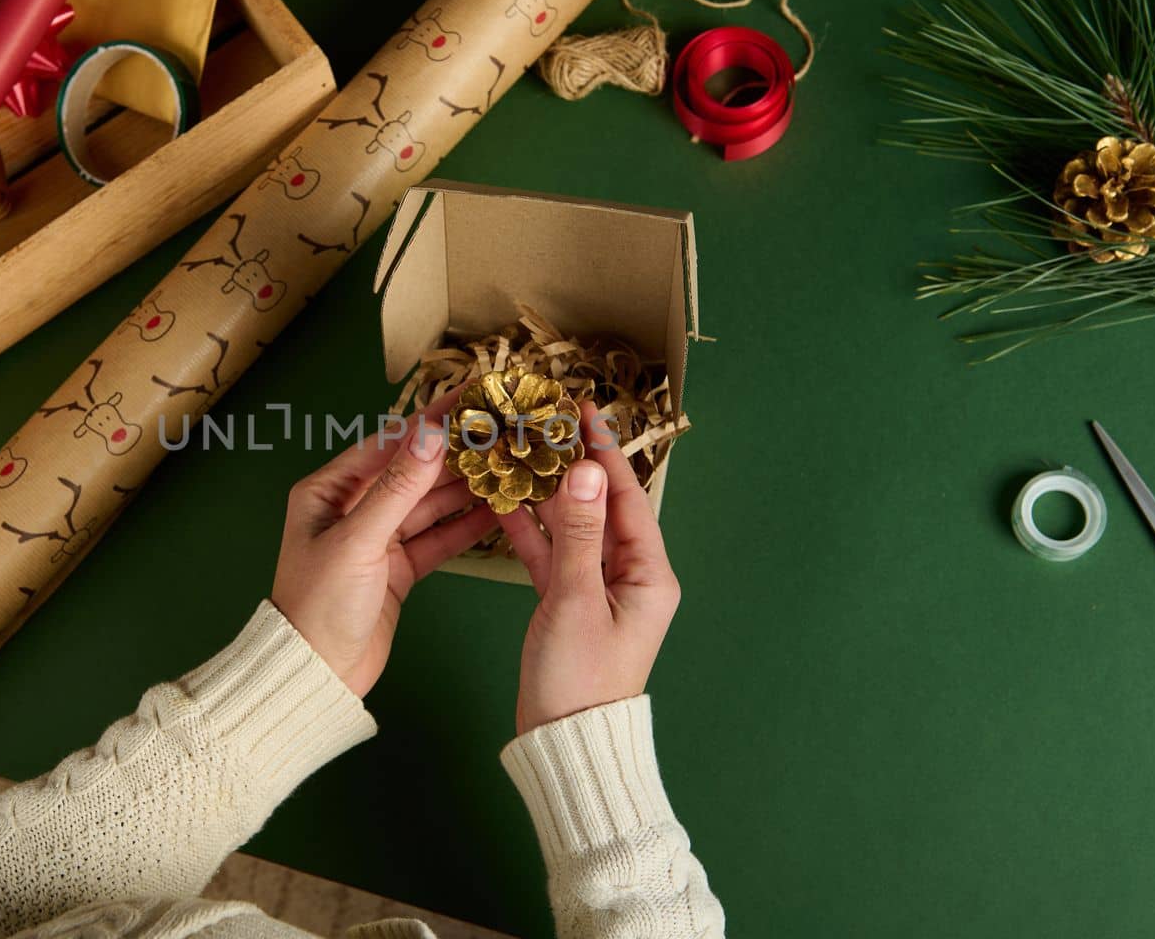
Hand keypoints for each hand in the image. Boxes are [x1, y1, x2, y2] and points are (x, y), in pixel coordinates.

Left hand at [271, 394, 496, 696]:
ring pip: (430, 504)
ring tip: (510, 463)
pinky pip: (437, 538)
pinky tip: (498, 511)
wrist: (317, 676)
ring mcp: (377, 539)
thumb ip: (397, 488)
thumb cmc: (320, 605)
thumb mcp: (359, 541)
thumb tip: (431, 434)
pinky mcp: (397, 569)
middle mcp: (353, 508)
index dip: (432, 419)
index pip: (390, 442)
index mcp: (329, 490)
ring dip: (467, 486)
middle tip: (504, 427)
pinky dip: (465, 526)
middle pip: (414, 470)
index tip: (472, 395)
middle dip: (457, 451)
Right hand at [499, 402, 680, 734]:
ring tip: (522, 453)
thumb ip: (579, 533)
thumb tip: (587, 469)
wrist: (563, 744)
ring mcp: (599, 591)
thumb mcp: (575, 601)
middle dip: (574, 466)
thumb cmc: (579, 680)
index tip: (584, 411)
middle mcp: (630, 577)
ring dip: (548, 495)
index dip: (605, 452)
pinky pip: (552, 557)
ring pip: (573, 529)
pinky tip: (505, 504)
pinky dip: (531, 533)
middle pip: (602, 507)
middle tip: (546, 424)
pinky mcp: (569, 605)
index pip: (628, 497)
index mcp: (649, 575)